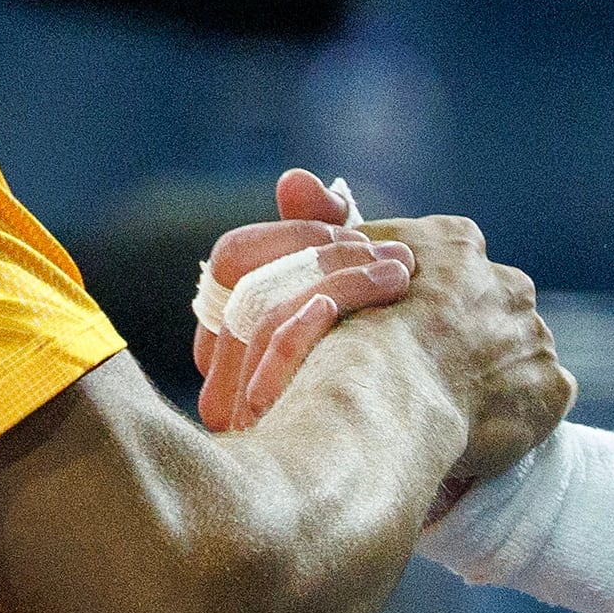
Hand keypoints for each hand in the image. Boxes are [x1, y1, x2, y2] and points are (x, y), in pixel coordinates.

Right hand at [195, 170, 414, 431]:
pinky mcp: (258, 431)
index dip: (297, 235)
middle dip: (326, 262)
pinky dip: (316, 335)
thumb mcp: (350, 276)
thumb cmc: (371, 342)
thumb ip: (324, 222)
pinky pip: (276, 369)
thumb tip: (294, 181)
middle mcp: (214, 359)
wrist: (394, 428)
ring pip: (266, 321)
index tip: (358, 232)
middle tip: (396, 257)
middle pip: (250, 287)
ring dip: (338, 290)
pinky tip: (368, 330)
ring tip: (399, 280)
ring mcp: (231, 402)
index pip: (235, 256)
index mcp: (226, 312)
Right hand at [348, 207, 570, 493]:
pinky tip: (480, 429)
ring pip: (516, 352)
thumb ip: (327, 225)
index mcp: (456, 244)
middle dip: (465, 333)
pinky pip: (539, 399)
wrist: (385, 398)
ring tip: (447, 408)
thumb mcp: (328, 263)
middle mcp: (507, 283)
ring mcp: (534, 336)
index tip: (399, 329)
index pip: (447, 263)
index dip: (422, 300)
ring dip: (491, 373)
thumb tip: (296, 181)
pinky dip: (516, 413)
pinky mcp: (551, 386)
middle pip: (488, 307)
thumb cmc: (346, 334)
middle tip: (423, 374)